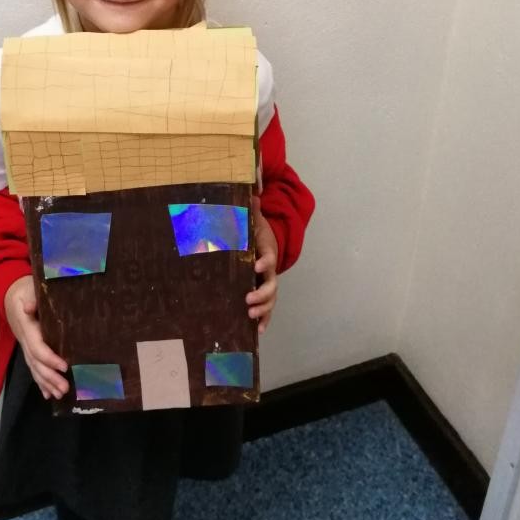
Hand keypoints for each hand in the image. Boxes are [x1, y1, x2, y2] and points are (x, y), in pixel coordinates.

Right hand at [4, 275, 68, 399]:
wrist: (10, 293)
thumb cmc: (24, 289)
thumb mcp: (28, 287)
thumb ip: (31, 297)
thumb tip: (29, 307)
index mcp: (26, 326)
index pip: (37, 347)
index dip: (49, 358)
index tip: (64, 366)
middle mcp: (24, 340)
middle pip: (36, 363)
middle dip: (50, 377)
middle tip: (65, 388)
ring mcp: (24, 346)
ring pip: (34, 368)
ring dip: (46, 383)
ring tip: (60, 394)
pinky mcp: (27, 349)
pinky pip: (33, 368)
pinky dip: (40, 382)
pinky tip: (48, 395)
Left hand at [246, 196, 277, 333]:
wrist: (264, 242)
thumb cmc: (254, 232)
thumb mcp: (252, 218)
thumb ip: (251, 208)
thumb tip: (252, 187)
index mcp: (267, 251)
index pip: (269, 257)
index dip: (265, 262)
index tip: (256, 265)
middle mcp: (269, 270)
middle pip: (271, 284)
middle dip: (262, 293)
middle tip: (248, 298)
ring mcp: (268, 283)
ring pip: (271, 300)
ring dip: (262, 309)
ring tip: (250, 315)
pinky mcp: (263, 294)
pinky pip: (267, 310)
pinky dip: (264, 320)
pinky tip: (258, 332)